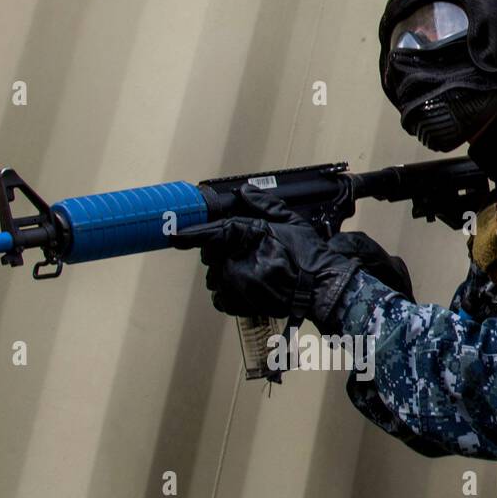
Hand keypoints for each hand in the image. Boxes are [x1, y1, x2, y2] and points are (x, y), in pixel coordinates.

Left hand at [175, 185, 413, 331]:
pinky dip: (228, 293)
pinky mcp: (242, 305)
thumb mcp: (291, 223)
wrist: (322, 290)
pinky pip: (221, 298)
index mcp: (249, 238)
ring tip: (251, 270)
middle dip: (221, 252)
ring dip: (226, 273)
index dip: (191, 234)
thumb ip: (265, 205)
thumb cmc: (310, 257)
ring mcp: (239, 286)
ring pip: (216, 277)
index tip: (174, 235)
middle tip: (246, 252)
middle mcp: (239, 263)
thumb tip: (245, 192)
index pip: (213, 233)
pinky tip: (246, 287)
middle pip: (212, 256)